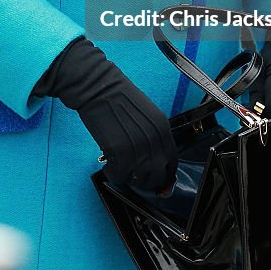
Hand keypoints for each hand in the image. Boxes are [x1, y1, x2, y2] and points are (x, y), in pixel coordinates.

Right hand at [33, 38, 177, 190]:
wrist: (99, 87)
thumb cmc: (118, 96)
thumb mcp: (146, 113)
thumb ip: (153, 135)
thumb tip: (154, 157)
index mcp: (161, 127)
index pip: (172, 161)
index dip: (165, 174)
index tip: (158, 179)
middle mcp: (153, 138)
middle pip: (157, 174)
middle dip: (148, 181)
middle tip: (137, 179)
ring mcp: (136, 145)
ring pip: (138, 178)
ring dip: (130, 179)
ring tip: (121, 170)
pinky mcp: (118, 150)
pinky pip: (120, 175)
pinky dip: (114, 175)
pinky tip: (109, 167)